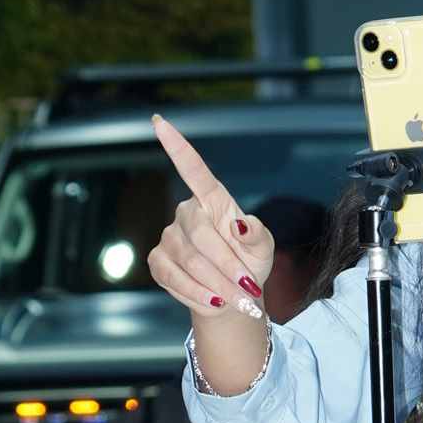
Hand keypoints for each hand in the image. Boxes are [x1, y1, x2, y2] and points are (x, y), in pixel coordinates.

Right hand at [147, 116, 275, 319]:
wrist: (232, 298)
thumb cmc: (249, 264)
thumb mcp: (264, 248)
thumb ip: (258, 235)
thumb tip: (242, 226)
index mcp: (213, 201)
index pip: (193, 169)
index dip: (176, 146)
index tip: (159, 121)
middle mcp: (187, 213)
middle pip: (201, 236)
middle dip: (227, 266)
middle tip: (248, 289)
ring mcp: (169, 237)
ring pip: (190, 262)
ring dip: (217, 286)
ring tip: (237, 300)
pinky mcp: (158, 261)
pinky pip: (175, 278)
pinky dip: (198, 295)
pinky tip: (213, 300)